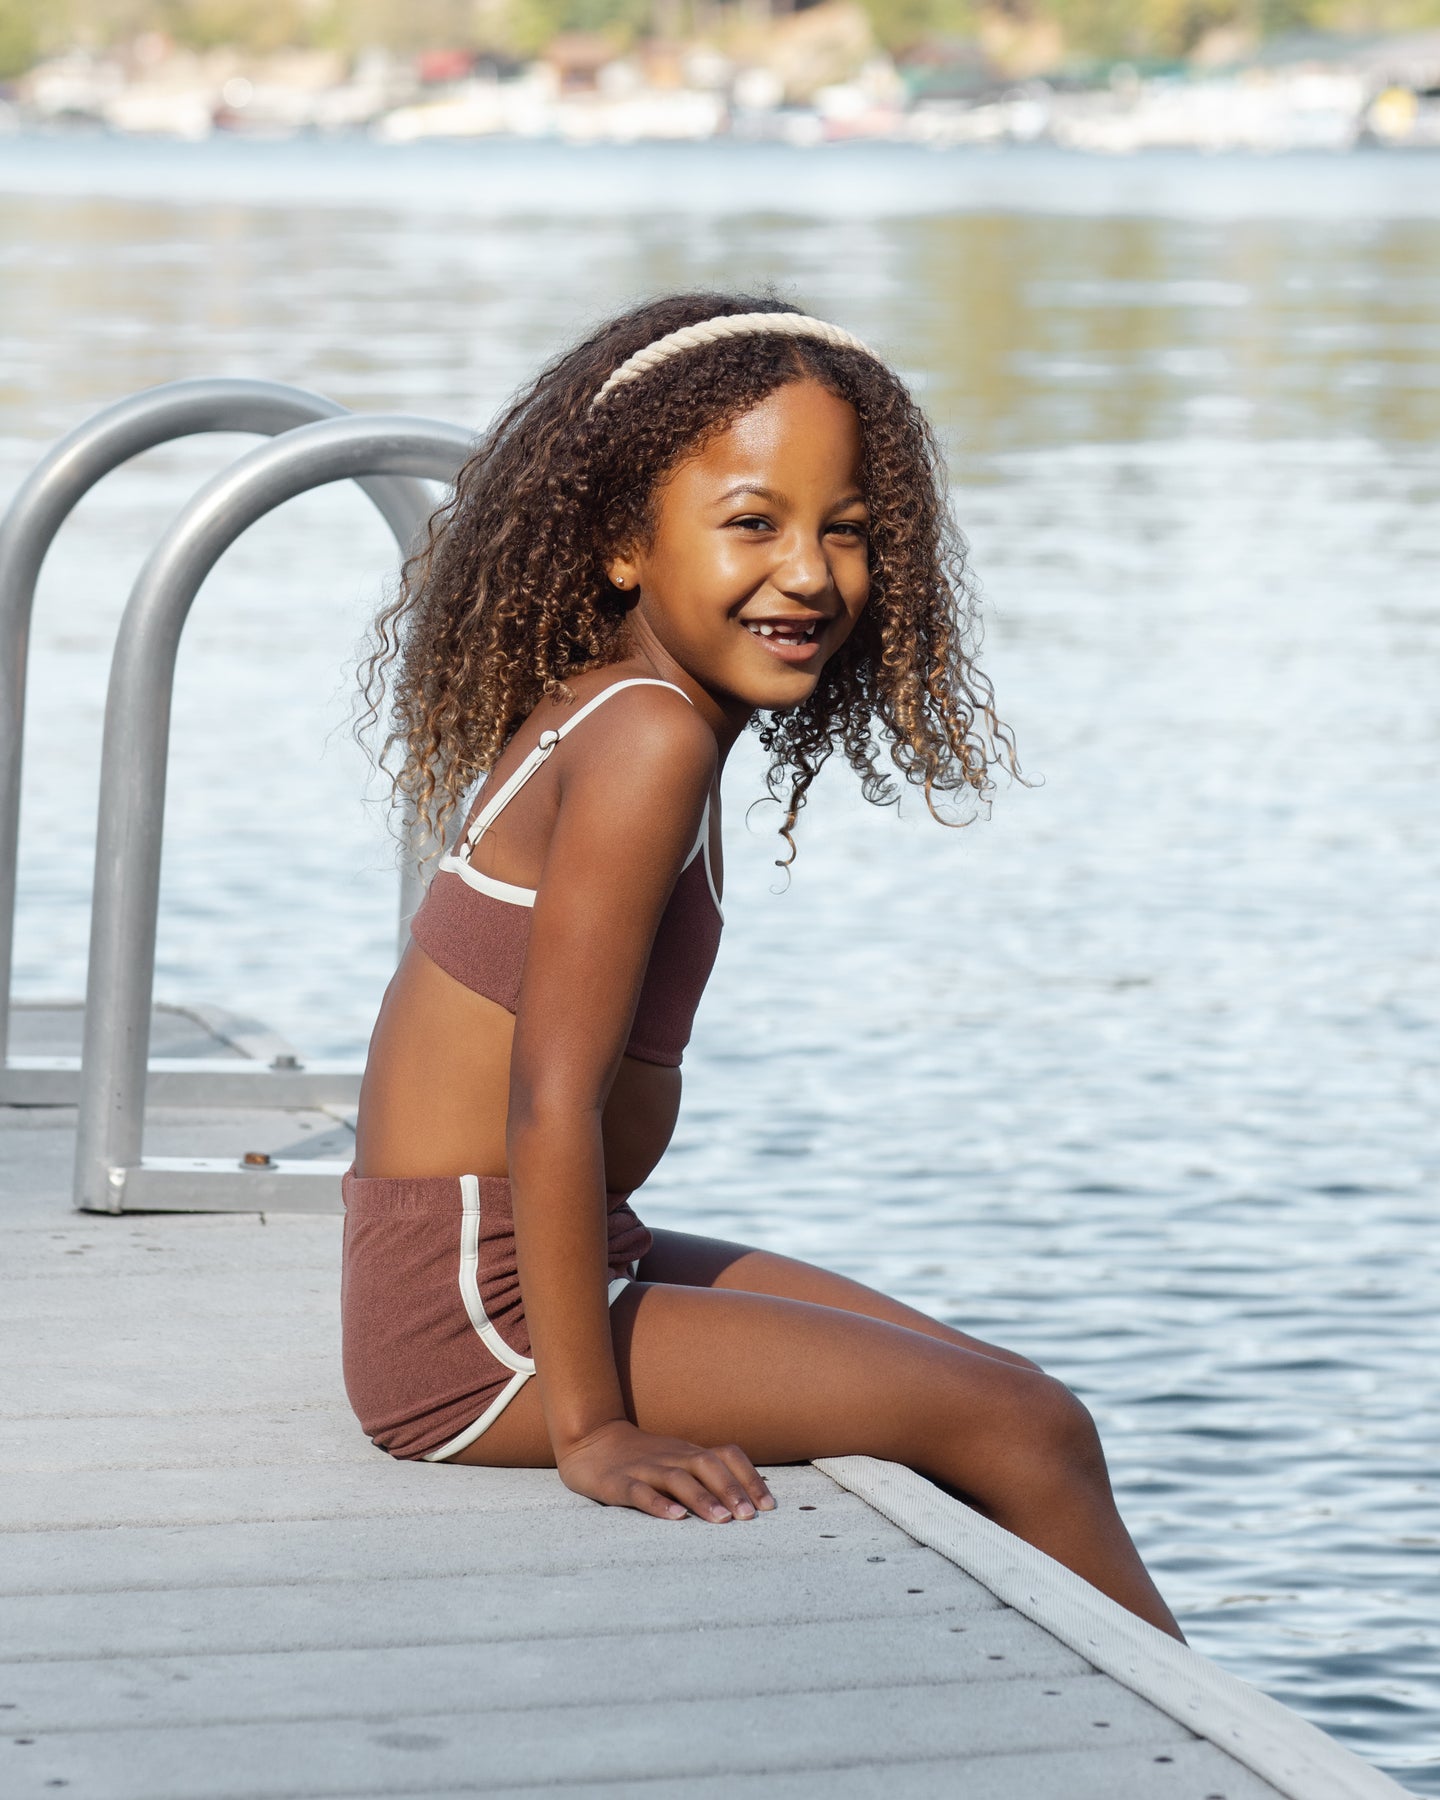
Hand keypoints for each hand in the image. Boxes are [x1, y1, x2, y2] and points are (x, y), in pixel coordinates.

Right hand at [558, 1419, 775, 1521]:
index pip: (726, 1456)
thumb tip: (745, 1500)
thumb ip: (703, 1475)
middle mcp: (671, 1457)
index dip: (749, 1477)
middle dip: (732, 1489)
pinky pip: (639, 1492)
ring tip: (721, 1520)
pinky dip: (659, 1504)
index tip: (769, 1506)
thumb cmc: (641, 1458)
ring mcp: (644, 1469)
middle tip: (749, 1517)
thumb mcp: (675, 1459)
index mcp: (687, 1452)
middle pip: (707, 1465)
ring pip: (677, 1479)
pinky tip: (675, 1518)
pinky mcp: (618, 1483)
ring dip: (702, 1498)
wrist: (590, 1440)